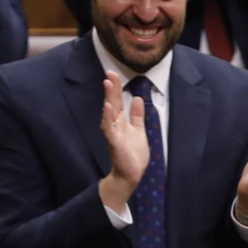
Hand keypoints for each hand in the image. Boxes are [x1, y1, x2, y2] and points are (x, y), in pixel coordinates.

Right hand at [98, 71, 150, 210]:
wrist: (131, 174)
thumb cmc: (133, 154)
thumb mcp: (139, 131)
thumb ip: (137, 116)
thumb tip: (138, 98)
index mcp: (121, 121)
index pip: (118, 100)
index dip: (117, 87)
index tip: (114, 74)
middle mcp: (115, 124)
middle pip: (113, 102)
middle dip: (112, 88)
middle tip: (110, 73)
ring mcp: (113, 133)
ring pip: (110, 112)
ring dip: (109, 98)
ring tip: (108, 84)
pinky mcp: (114, 142)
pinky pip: (110, 128)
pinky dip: (108, 117)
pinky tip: (108, 107)